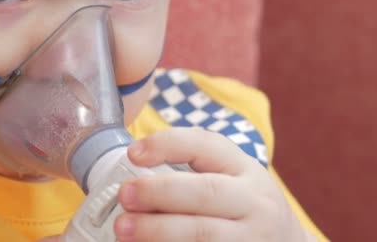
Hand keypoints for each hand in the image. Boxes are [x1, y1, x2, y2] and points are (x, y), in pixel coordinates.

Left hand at [111, 128, 315, 241]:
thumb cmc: (242, 206)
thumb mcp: (230, 177)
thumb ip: (190, 170)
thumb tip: (131, 170)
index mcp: (244, 168)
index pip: (205, 145)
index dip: (167, 145)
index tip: (133, 153)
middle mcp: (253, 202)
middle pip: (205, 192)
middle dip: (159, 192)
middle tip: (124, 195)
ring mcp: (253, 238)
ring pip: (203, 233)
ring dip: (158, 231)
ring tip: (123, 230)